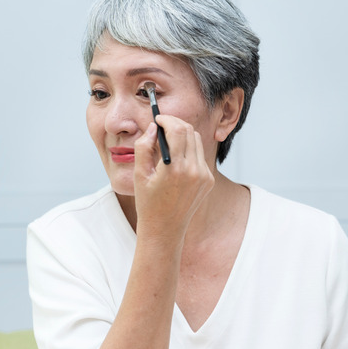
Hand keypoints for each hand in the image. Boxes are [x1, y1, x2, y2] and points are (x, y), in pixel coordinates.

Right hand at [133, 116, 213, 236]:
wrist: (165, 229)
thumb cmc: (148, 203)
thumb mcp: (139, 175)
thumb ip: (144, 147)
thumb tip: (152, 128)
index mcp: (175, 169)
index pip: (177, 130)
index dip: (167, 120)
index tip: (157, 120)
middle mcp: (194, 171)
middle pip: (189, 131)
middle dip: (175, 124)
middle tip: (162, 126)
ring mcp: (204, 176)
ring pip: (196, 141)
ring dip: (183, 135)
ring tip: (168, 142)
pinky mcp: (209, 180)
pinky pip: (199, 156)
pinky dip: (188, 150)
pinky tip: (176, 159)